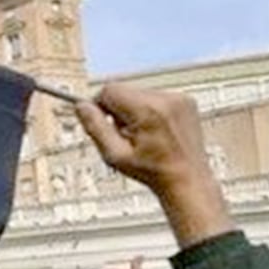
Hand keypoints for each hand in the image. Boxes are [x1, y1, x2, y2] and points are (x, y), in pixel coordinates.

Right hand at [75, 85, 231, 247]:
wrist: (187, 178)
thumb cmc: (153, 171)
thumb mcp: (115, 155)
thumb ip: (95, 128)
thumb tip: (81, 106)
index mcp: (146, 111)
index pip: (109, 90)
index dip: (100, 106)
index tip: (102, 121)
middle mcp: (165, 99)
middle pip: (124, 90)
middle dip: (118, 111)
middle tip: (125, 135)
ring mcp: (178, 99)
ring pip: (139, 94)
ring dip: (135, 111)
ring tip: (143, 136)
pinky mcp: (186, 101)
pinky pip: (156, 98)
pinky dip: (151, 111)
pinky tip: (155, 131)